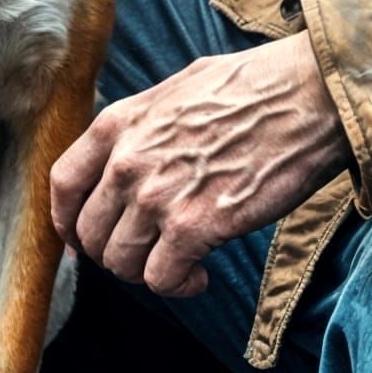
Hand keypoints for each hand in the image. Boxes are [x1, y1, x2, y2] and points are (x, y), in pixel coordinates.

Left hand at [50, 34, 347, 298]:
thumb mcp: (180, 88)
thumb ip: (144, 125)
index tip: (83, 237)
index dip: (68, 220)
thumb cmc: (256, 87)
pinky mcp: (193, 227)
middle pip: (90, 234)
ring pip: (122, 263)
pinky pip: (162, 278)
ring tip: (181, 261)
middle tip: (148, 252)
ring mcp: (157, 196)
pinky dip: (179, 285)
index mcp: (120, 123)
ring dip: (148, 272)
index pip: (62, 184)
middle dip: (114, 252)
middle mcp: (128, 161)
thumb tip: (128, 155)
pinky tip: (201, 272)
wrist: (308, 95)